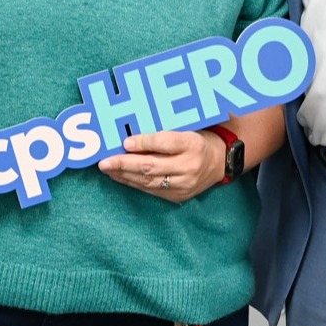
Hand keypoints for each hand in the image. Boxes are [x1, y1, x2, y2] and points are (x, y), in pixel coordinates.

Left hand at [98, 129, 225, 203]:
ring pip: (148, 181)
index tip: (125, 142)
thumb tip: (132, 136)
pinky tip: (120, 176)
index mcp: (193, 144)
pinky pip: (151, 190)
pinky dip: (133, 183)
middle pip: (152, 166)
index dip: (144, 142)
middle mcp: (190, 166)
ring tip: (107, 168)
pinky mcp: (178, 196)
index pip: (166, 143)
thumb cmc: (197, 141)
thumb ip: (162, 133)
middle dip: (125, 164)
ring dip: (124, 175)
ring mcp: (184, 184)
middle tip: (105, 161)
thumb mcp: (185, 130)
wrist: (220, 163)